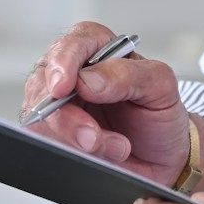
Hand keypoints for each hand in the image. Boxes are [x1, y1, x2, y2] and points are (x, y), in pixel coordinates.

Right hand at [21, 21, 192, 186]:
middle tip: (92, 136)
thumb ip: (128, 75)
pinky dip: (69, 151)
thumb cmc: (159, 115)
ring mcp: (59, 105)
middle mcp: (73, 73)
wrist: (162, 159)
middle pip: (46, 83)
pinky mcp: (54, 134)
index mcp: (98, 49)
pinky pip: (46, 141)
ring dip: (73, 138)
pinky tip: (98, 156)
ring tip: (114, 148)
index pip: (73, 43)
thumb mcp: (160, 87)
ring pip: (42, 116)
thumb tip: (87, 80)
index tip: (64, 87)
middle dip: (66, 115)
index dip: (63, 63)